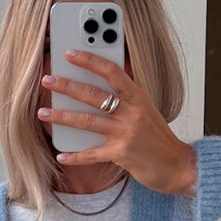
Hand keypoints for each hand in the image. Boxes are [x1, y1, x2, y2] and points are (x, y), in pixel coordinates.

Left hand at [38, 48, 197, 195]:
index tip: (70, 54)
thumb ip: (125, 101)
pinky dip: (75, 156)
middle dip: (66, 86)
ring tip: (43, 113)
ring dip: (61, 116)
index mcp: (137, 97)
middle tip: (47, 80)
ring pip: (86, 121)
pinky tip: (61, 155)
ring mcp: (125, 133)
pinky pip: (91, 154)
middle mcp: (131, 112)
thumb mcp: (146, 112)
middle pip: (92, 94)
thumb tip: (96, 92)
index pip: (111, 71)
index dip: (89, 60)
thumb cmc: (159, 140)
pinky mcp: (121, 154)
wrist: (177, 166)